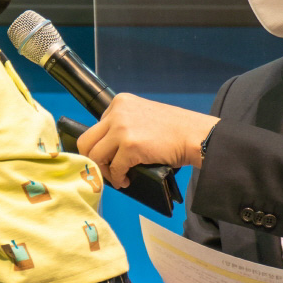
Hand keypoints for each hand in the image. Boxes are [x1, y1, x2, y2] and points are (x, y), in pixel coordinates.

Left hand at [75, 93, 217, 188]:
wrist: (196, 135)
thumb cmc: (175, 130)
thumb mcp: (144, 116)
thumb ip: (124, 125)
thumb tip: (108, 148)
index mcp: (120, 102)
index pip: (96, 128)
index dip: (101, 147)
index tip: (110, 158)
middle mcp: (117, 112)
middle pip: (86, 141)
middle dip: (93, 160)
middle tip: (105, 171)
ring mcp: (122, 128)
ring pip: (95, 156)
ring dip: (104, 171)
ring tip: (117, 177)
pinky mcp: (130, 146)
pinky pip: (113, 168)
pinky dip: (117, 178)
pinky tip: (126, 180)